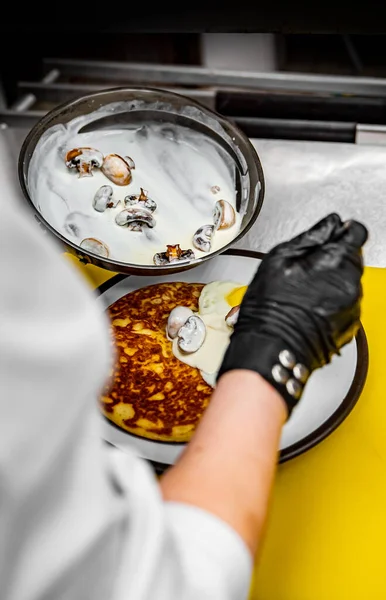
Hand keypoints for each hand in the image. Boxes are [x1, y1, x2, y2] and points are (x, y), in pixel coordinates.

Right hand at [217, 213, 367, 416]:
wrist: (271, 349)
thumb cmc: (269, 307)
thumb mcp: (279, 257)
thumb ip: (311, 236)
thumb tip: (329, 224)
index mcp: (335, 261)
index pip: (357, 232)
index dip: (342, 231)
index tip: (332, 234)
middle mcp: (350, 284)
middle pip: (353, 258)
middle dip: (333, 258)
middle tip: (306, 269)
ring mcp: (352, 307)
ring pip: (349, 281)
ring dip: (332, 281)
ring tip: (304, 291)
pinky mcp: (350, 325)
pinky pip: (345, 303)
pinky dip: (332, 302)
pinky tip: (310, 307)